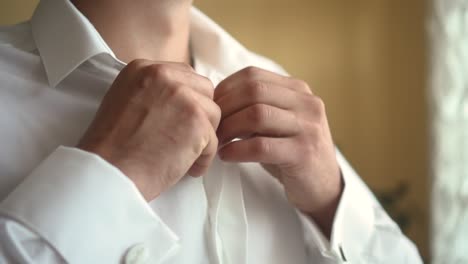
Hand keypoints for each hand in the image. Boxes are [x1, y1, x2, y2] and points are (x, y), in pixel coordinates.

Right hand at [78, 59, 220, 200]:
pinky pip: (213, 140)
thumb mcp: (124, 101)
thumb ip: (153, 93)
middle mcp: (163, 75)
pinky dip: (203, 159)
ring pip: (213, 114)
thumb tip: (181, 99)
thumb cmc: (111, 148)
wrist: (108, 172)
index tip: (178, 120)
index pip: (184, 75)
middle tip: (185, 137)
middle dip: (200, 114)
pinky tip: (187, 168)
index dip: (186, 101)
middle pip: (203, 90)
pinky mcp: (196, 121)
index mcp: (143, 68)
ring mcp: (182, 96)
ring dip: (203, 137)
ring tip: (184, 156)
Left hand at [214, 67, 342, 236]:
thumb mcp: (278, 121)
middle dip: (225, 107)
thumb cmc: (291, 152)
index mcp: (298, 90)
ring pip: (257, 115)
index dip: (226, 89)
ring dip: (229, 128)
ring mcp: (308, 127)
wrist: (323, 185)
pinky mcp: (303, 153)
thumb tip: (216, 99)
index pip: (253, 75)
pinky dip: (237, 150)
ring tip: (218, 141)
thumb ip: (255, 106)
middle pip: (253, 91)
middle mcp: (307, 103)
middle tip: (212, 125)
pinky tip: (227, 156)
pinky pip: (261, 146)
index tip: (212, 106)